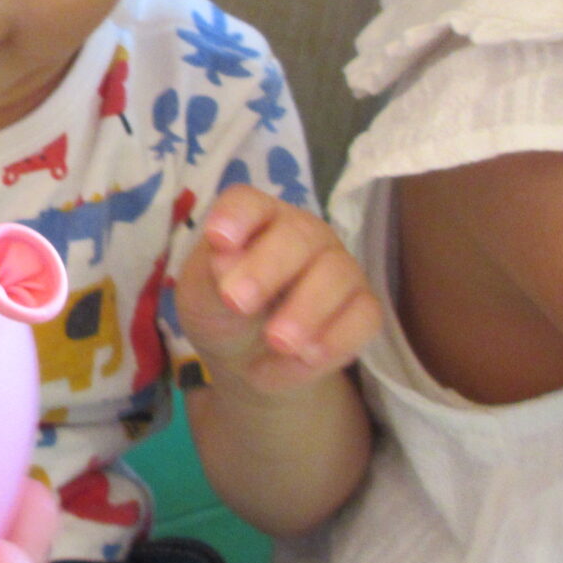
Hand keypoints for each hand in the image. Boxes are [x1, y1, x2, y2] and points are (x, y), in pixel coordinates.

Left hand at [173, 185, 380, 395]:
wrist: (251, 361)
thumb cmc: (221, 312)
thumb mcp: (200, 297)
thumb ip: (209, 275)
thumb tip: (224, 256)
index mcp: (256, 219)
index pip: (248, 202)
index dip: (235, 216)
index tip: (217, 240)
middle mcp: (303, 233)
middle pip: (298, 235)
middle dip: (267, 268)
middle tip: (237, 303)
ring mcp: (339, 268)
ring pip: (336, 274)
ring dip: (306, 310)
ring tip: (276, 343)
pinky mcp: (363, 309)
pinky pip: (362, 317)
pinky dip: (333, 341)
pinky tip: (303, 359)